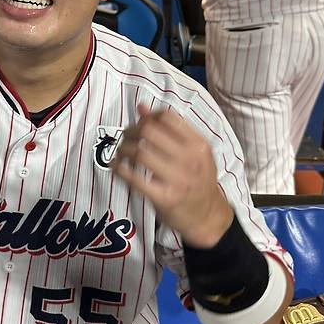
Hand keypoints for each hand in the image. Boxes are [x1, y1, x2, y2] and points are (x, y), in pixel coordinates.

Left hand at [111, 103, 232, 246]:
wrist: (208, 216)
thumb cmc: (199, 180)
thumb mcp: (195, 152)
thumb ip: (172, 129)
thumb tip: (141, 107)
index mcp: (198, 145)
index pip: (167, 117)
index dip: (148, 117)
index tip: (141, 124)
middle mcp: (190, 160)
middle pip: (149, 132)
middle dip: (131, 131)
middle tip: (126, 137)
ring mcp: (177, 179)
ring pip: (139, 153)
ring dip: (123, 149)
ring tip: (121, 151)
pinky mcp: (164, 198)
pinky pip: (134, 179)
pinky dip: (119, 170)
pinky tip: (116, 166)